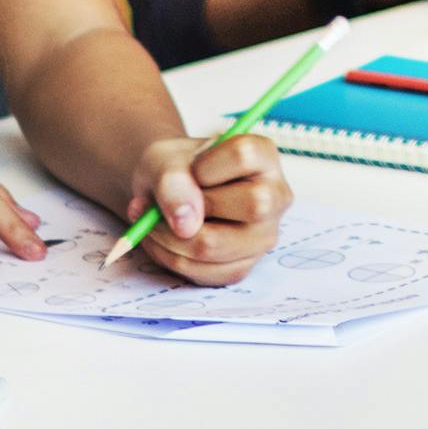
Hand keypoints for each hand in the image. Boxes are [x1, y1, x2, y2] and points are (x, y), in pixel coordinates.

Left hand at [118, 133, 291, 285]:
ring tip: (151, 222)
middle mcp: (275, 197)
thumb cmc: (175, 171)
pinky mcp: (242, 266)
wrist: (168, 194)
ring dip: (169, 238)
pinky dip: (170, 257)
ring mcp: (263, 236)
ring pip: (216, 246)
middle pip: (253, 204)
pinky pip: (204, 273)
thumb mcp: (164, 161)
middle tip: (169, 202)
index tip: (191, 171)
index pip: (245, 155)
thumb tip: (186, 225)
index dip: (206, 165)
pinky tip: (161, 240)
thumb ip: (172, 181)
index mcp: (264, 157)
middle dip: (192, 207)